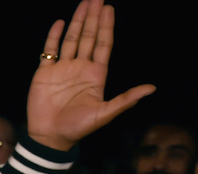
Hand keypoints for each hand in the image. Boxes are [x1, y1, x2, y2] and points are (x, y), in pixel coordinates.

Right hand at [26, 0, 154, 150]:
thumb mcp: (105, 114)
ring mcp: (62, 68)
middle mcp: (80, 67)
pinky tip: (60, 23)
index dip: (107, 27)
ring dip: (77, 22)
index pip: (104, 44)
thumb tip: (152, 88)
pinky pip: (50, 50)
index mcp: (96, 74)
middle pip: (89, 37)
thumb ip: (126, 99)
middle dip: (93, 18)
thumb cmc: (78, 128)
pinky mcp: (45, 73)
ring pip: (71, 39)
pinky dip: (54, 36)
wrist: (49, 137)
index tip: (109, 9)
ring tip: (84, 4)